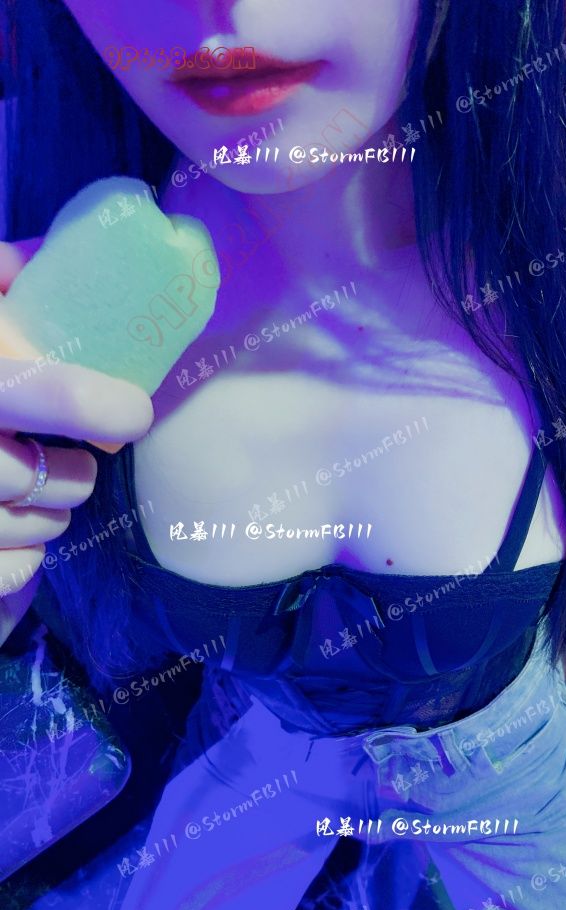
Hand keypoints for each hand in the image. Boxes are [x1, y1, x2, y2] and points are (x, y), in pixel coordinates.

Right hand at [0, 239, 153, 646]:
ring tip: (45, 497)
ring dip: (52, 516)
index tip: (135, 411)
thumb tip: (33, 258)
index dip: (74, 399)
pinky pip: (12, 576)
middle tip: (83, 466)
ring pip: (27, 527)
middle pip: (22, 474)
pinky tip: (15, 541)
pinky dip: (25, 562)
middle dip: (71, 476)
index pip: (13, 388)